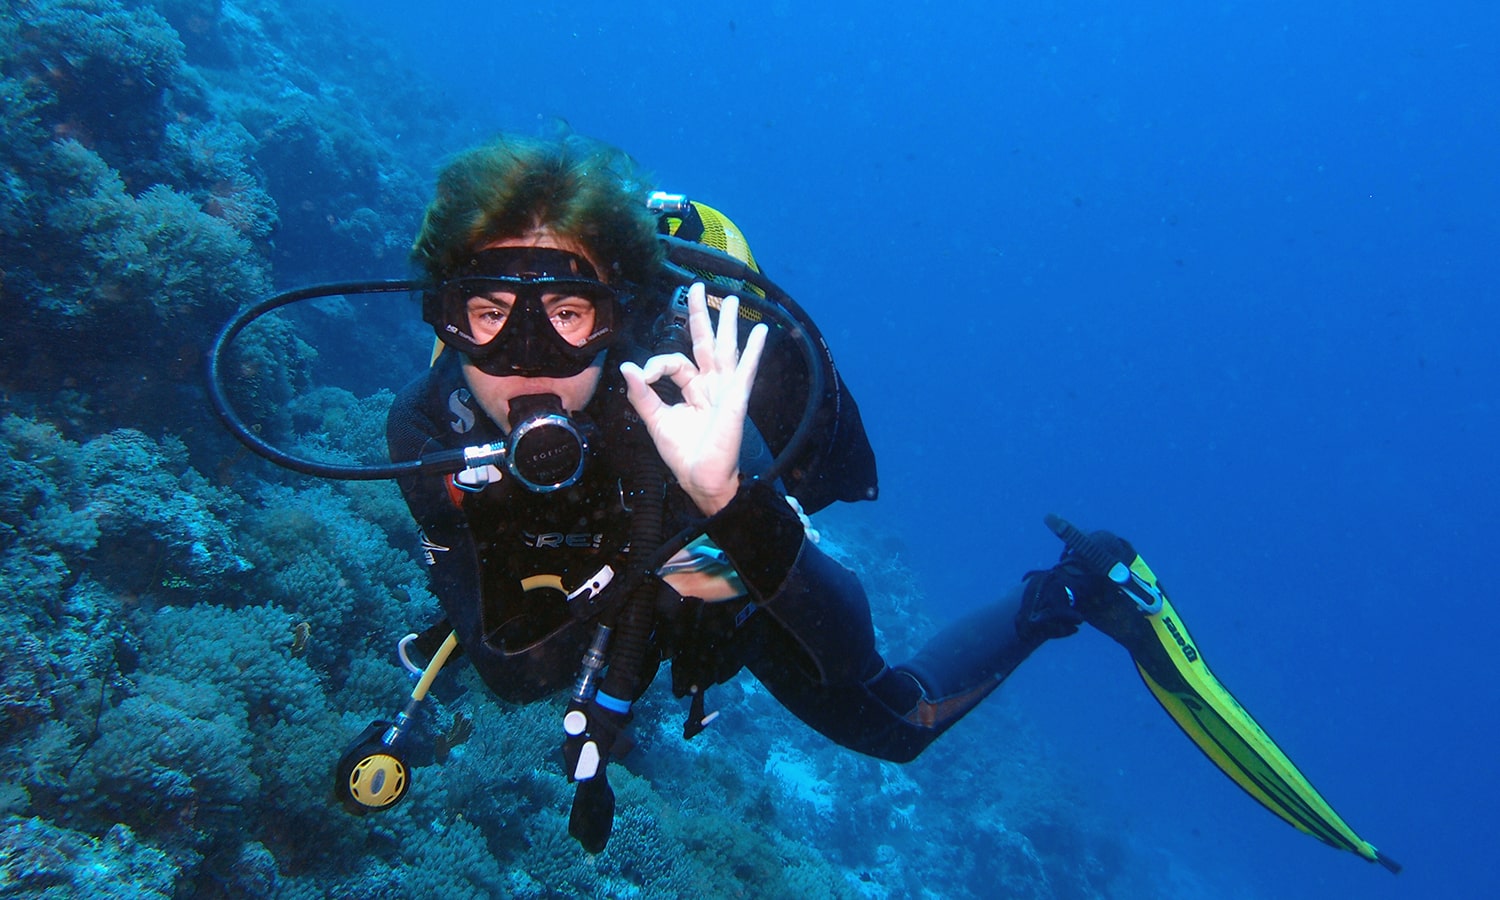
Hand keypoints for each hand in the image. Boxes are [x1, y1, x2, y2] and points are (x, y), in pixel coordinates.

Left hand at [620, 283, 767, 514]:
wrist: (700, 478)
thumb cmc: (683, 454)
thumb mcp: (656, 420)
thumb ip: (642, 394)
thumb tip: (627, 368)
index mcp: (692, 389)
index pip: (675, 362)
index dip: (656, 364)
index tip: (643, 375)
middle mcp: (710, 385)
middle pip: (704, 342)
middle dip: (702, 314)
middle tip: (699, 287)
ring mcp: (725, 390)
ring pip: (725, 349)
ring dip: (729, 323)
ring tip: (732, 299)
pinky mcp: (735, 399)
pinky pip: (745, 371)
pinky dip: (754, 351)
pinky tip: (761, 332)